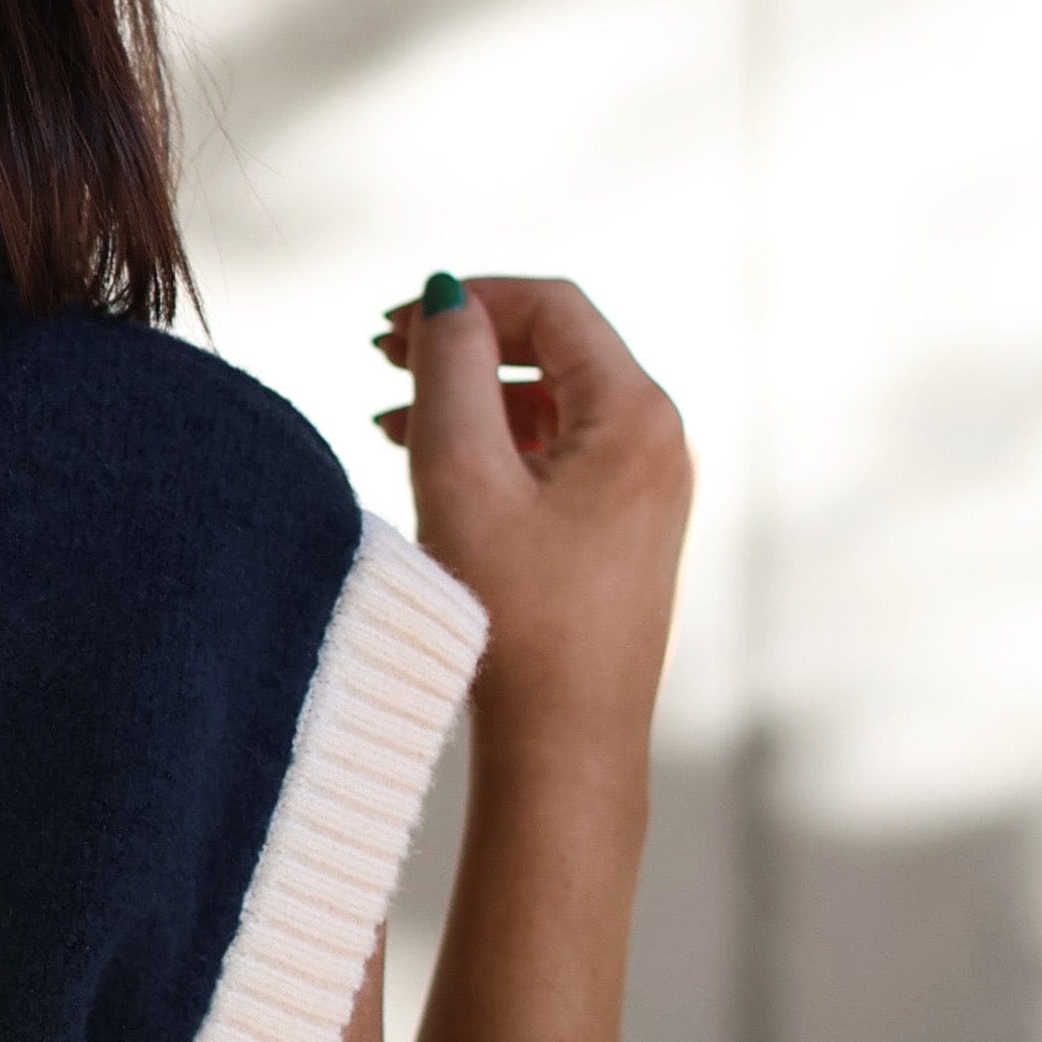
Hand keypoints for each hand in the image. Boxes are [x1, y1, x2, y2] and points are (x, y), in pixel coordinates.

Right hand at [374, 271, 690, 744]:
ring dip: (471, 398)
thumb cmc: (516, 619)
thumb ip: (449, 371)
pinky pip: (561, 456)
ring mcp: (648, 490)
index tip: (392, 325)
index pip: (552, 309)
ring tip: (388, 415)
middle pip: (556, 350)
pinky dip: (497, 445)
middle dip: (466, 345)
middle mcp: (659, 443)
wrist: (566, 743)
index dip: (468, 299)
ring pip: (553, 406)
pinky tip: (438, 467)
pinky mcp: (626, 534)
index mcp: (635, 415)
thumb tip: (447, 298)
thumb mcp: (463, 476)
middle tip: (382, 354)